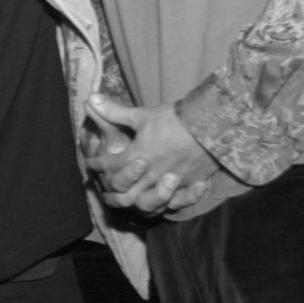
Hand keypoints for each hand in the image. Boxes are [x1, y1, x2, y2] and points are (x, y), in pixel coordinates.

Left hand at [85, 94, 217, 215]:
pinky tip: (162, 203)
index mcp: (136, 157)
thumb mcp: (142, 115)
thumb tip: (91, 98)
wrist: (213, 125)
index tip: (90, 163)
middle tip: (104, 188)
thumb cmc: (175, 119)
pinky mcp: (189, 185)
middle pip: (124, 192)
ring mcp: (171, 183)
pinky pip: (176, 203)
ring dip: (134, 203)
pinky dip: (168, 204)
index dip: (98, 164)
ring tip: (129, 201)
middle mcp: (150, 175)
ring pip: (147, 204)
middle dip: (111, 191)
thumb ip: (115, 112)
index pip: (110, 166)